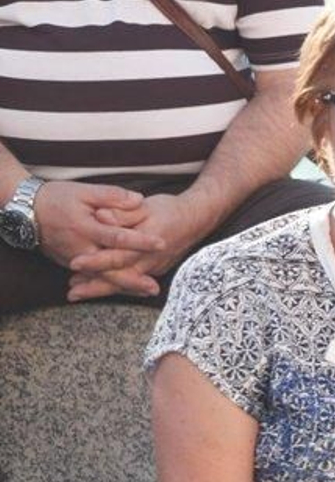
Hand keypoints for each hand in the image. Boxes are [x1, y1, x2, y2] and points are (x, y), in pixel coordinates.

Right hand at [32, 180, 157, 277]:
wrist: (26, 211)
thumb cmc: (56, 198)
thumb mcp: (83, 191)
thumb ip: (112, 196)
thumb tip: (139, 200)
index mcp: (85, 228)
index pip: (117, 237)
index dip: (140, 240)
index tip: (161, 242)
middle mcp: (79, 248)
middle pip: (110, 268)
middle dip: (133, 279)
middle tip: (155, 287)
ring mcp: (74, 259)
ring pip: (102, 276)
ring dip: (124, 285)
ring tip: (147, 290)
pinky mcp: (71, 264)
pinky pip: (93, 277)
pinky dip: (109, 284)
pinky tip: (128, 288)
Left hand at [66, 192, 210, 300]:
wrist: (196, 218)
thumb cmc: (170, 210)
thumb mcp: (144, 206)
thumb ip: (122, 213)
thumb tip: (100, 216)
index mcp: (145, 243)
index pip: (117, 255)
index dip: (95, 261)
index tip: (74, 263)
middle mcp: (150, 260)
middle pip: (119, 278)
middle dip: (94, 287)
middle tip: (72, 294)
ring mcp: (154, 268)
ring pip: (125, 283)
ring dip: (101, 289)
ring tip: (79, 291)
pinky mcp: (156, 269)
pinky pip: (133, 281)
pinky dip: (116, 285)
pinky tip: (101, 286)